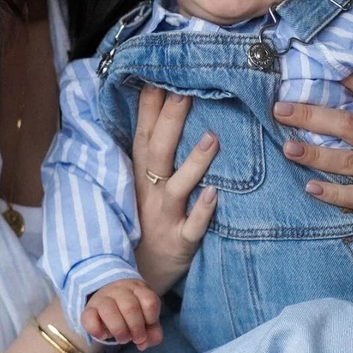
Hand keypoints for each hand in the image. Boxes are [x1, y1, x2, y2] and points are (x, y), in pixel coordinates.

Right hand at [82, 278, 161, 349]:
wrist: (110, 299)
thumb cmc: (134, 312)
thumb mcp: (147, 319)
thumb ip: (153, 333)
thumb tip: (143, 345)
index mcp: (139, 289)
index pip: (149, 301)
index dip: (151, 319)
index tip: (148, 327)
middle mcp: (120, 290)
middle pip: (130, 307)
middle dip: (136, 328)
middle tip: (136, 339)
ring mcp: (103, 297)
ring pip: (109, 311)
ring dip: (119, 330)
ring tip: (123, 339)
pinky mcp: (89, 308)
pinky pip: (89, 318)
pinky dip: (97, 331)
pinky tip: (104, 336)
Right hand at [131, 85, 218, 294]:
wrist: (135, 278)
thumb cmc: (145, 224)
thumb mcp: (141, 188)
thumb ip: (153, 154)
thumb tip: (162, 112)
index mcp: (140, 177)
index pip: (143, 134)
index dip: (149, 106)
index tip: (159, 75)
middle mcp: (149, 193)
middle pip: (158, 152)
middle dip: (171, 121)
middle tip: (186, 91)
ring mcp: (164, 218)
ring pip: (177, 187)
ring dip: (194, 163)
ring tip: (212, 138)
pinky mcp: (180, 243)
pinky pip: (192, 228)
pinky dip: (203, 212)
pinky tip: (216, 195)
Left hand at [274, 72, 352, 260]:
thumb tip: (343, 70)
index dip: (323, 98)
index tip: (285, 98)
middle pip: (348, 127)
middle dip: (311, 118)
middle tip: (280, 113)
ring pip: (350, 162)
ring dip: (316, 155)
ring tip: (289, 149)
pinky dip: (334, 193)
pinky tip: (311, 187)